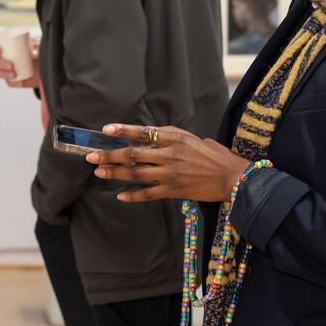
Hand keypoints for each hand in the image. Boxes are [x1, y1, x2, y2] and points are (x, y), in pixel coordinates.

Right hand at [0, 38, 41, 89]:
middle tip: (11, 65)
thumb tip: (33, 52)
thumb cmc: (37, 51)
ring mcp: (6, 70)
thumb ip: (37, 47)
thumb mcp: (38, 46)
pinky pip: (9, 82)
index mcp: (5, 46)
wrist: (45, 66)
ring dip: (3, 74)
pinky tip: (20, 82)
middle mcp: (3, 58)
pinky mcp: (12, 79)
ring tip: (14, 74)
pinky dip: (14, 82)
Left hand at [87, 125, 249, 202]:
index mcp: (176, 138)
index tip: (106, 130)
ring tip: (99, 172)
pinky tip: (120, 195)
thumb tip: (148, 137)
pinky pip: (149, 193)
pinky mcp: (175, 191)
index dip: (124, 131)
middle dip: (110, 155)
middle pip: (134, 154)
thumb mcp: (193, 139)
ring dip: (115, 173)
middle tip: (91, 156)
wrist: (233, 177)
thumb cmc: (215, 156)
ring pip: (137, 174)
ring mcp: (172, 174)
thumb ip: (171, 137)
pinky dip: (133, 195)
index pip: (144, 132)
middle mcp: (171, 155)